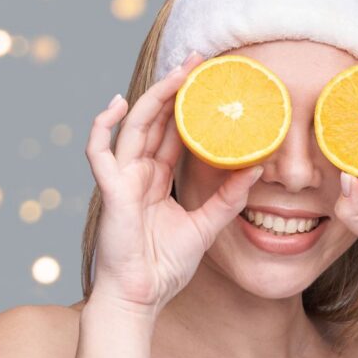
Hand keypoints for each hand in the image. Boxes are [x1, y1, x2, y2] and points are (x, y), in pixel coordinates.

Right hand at [85, 52, 263, 316]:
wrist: (142, 297)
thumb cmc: (165, 266)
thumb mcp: (205, 227)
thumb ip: (228, 198)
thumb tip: (258, 168)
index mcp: (157, 178)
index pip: (174, 131)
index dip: (188, 104)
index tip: (208, 80)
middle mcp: (139, 172)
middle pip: (155, 119)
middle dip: (174, 88)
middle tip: (198, 60)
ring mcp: (122, 179)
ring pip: (135, 126)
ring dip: (154, 96)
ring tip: (177, 72)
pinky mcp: (111, 191)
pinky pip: (98, 152)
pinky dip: (102, 126)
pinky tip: (117, 104)